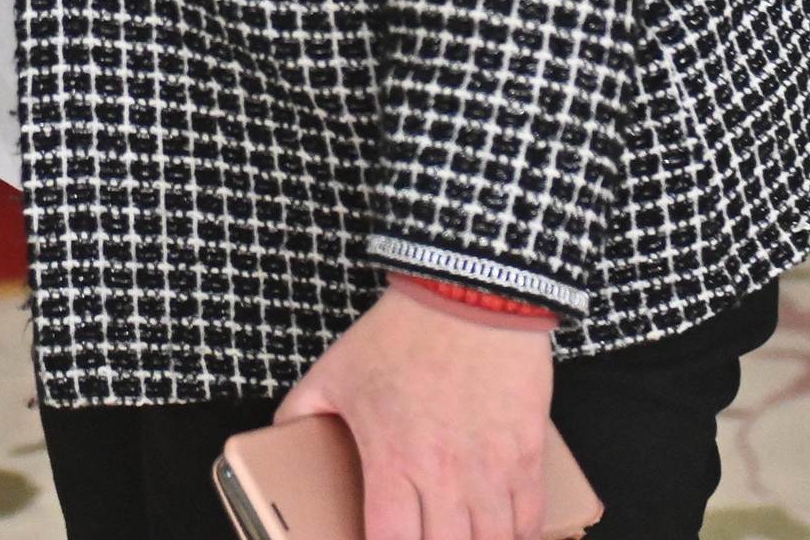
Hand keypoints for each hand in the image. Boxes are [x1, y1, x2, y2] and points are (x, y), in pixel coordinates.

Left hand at [273, 286, 553, 539]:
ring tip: (458, 537)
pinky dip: (518, 534)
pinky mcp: (526, 452)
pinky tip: (501, 532)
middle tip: (421, 538)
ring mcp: (491, 467)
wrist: (467, 293)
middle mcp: (445, 475)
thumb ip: (300, 411)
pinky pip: (530, 517)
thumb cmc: (401, 332)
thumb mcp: (333, 370)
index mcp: (393, 460)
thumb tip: (279, 437)